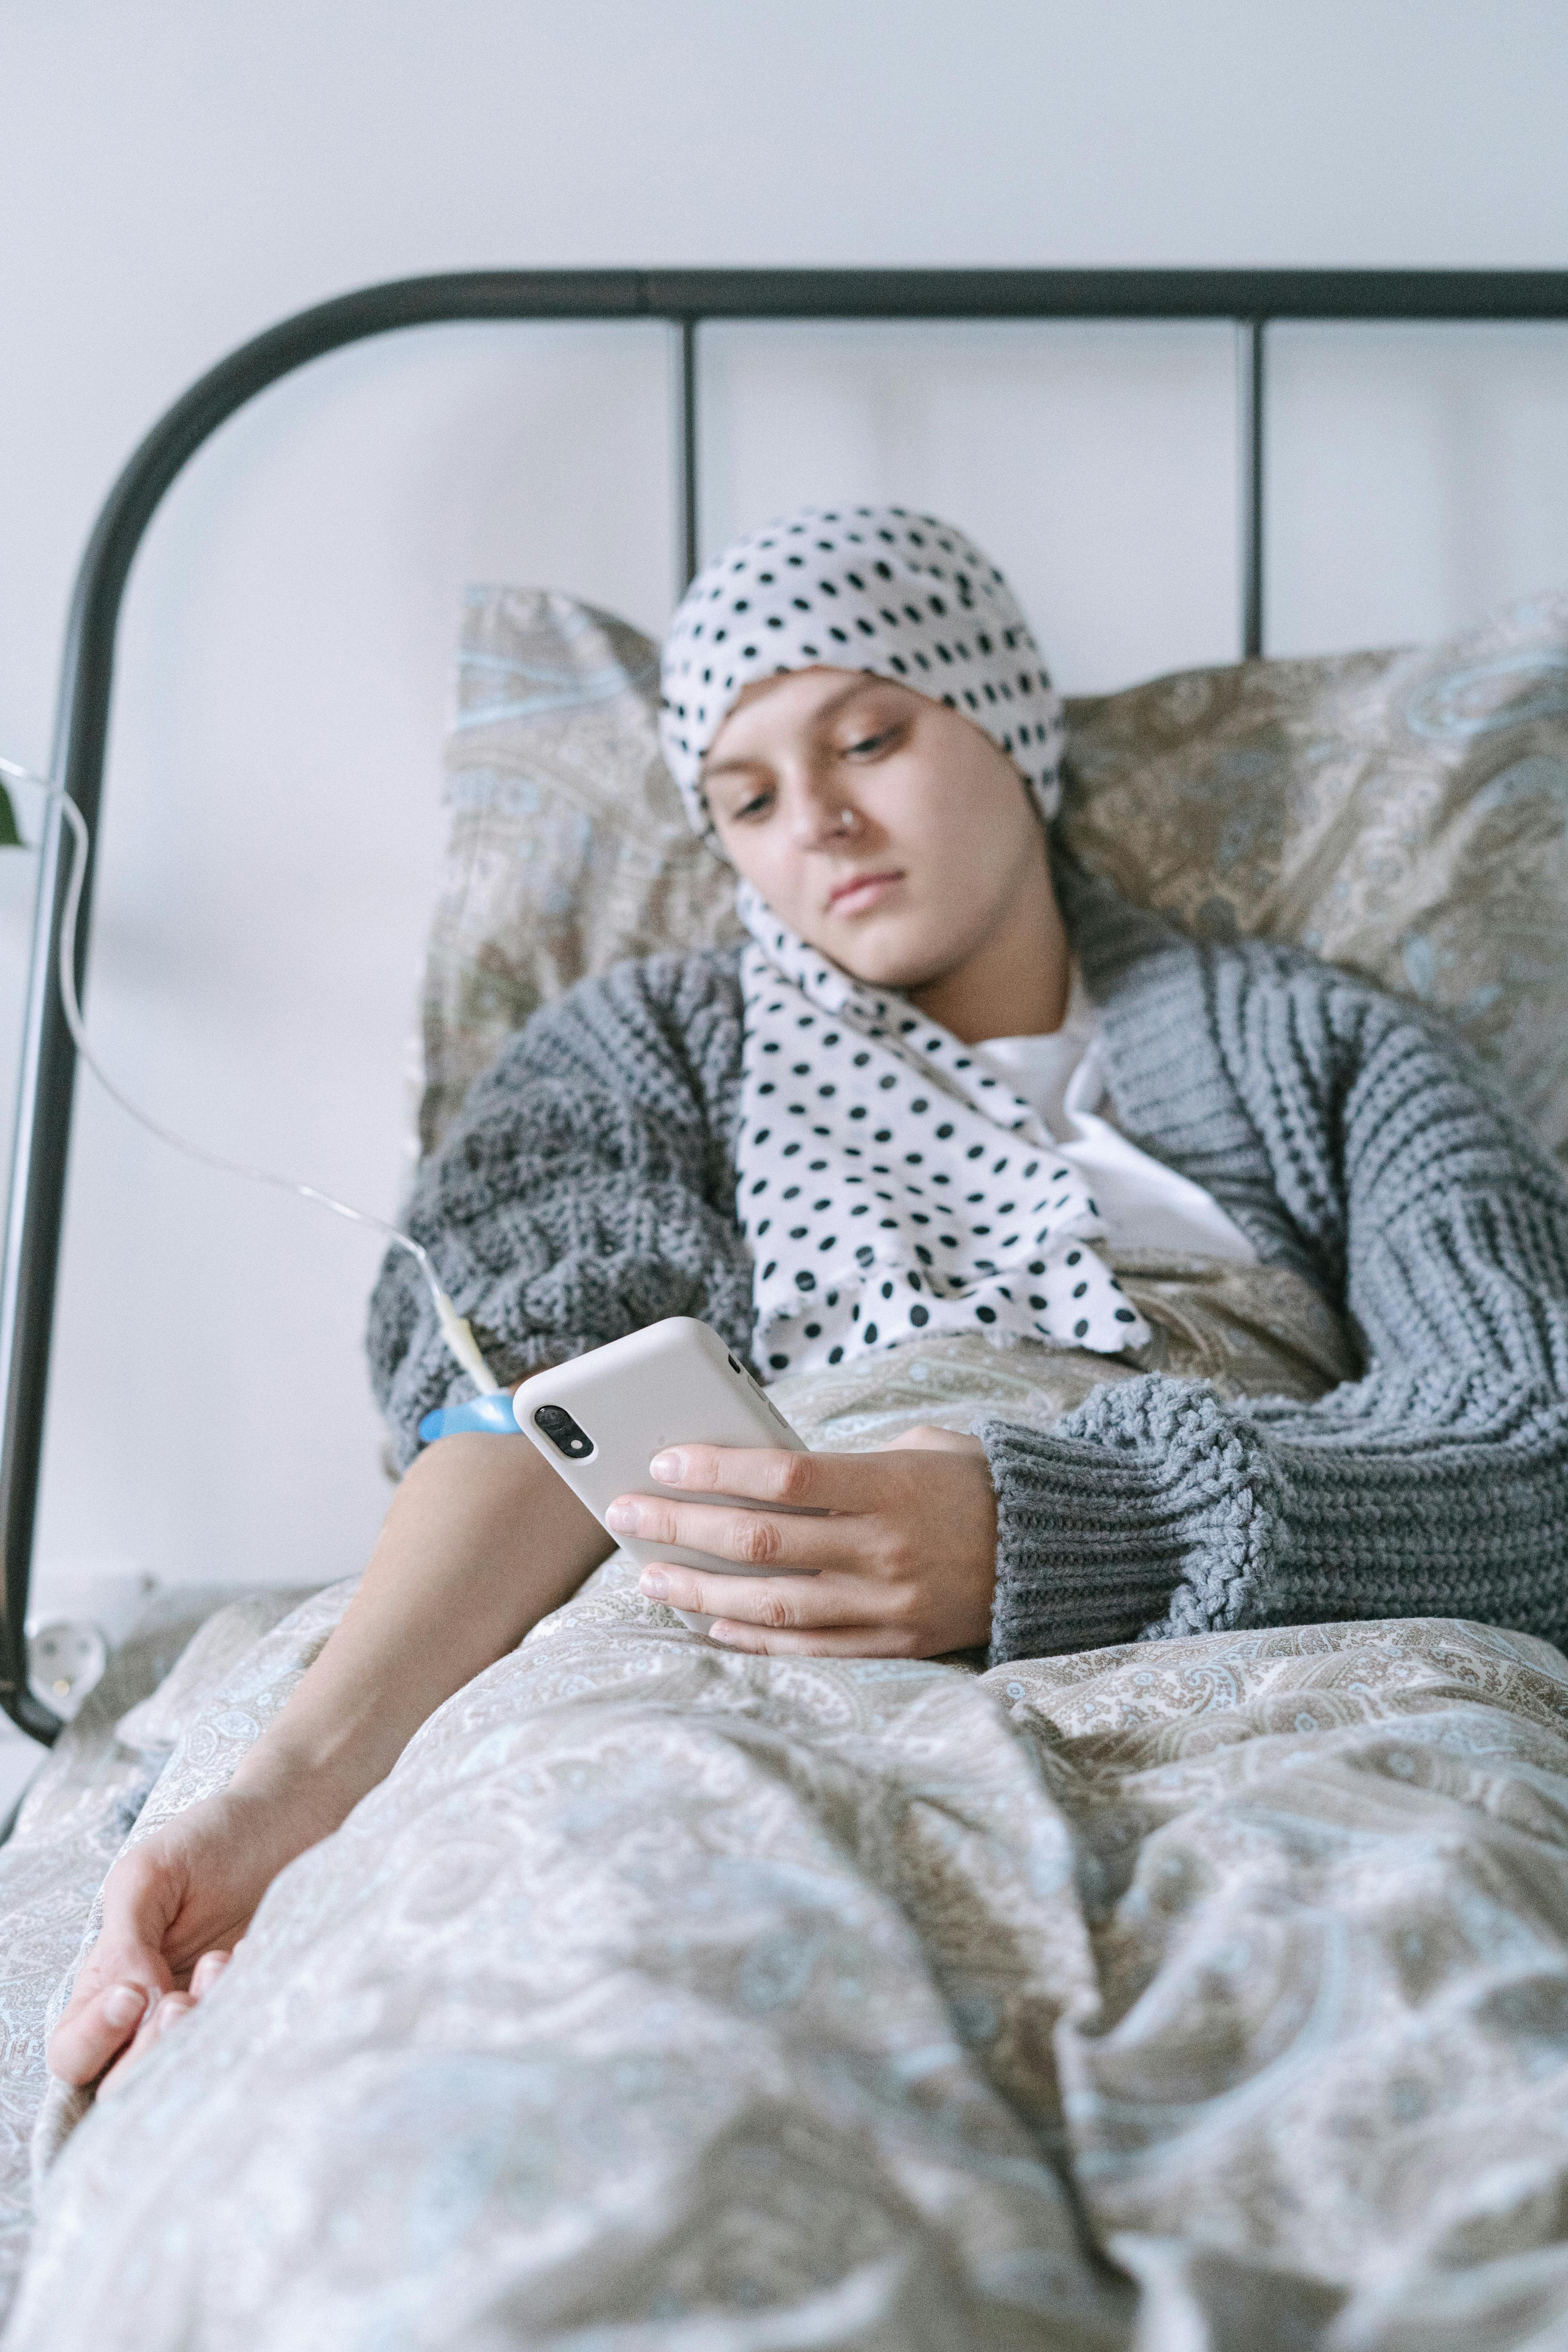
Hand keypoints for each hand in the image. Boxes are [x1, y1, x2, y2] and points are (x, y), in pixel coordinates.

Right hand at [47, 1785, 317, 2089]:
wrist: (291, 1821)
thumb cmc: (212, 1841)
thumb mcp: (148, 1875)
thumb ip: (125, 1942)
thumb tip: (133, 2004)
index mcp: (110, 1982)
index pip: (72, 2051)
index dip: (92, 2041)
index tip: (133, 1997)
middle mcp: (151, 2014)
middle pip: (122, 2084)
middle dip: (150, 2049)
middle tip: (180, 2000)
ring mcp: (205, 2018)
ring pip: (181, 2073)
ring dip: (198, 2033)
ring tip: (221, 1965)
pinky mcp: (255, 2013)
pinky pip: (240, 2044)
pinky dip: (245, 2013)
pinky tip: (253, 1958)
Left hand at [607, 1426, 996, 1656]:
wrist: (1054, 1550)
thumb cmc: (973, 1484)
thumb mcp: (921, 1446)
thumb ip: (847, 1460)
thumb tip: (760, 1467)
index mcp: (890, 1486)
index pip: (783, 1476)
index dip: (715, 1469)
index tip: (661, 1460)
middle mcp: (884, 1549)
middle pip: (760, 1539)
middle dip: (680, 1526)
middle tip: (625, 1513)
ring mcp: (887, 1605)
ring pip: (771, 1602)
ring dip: (699, 1588)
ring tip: (650, 1574)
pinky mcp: (895, 1645)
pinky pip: (808, 1647)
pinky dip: (752, 1638)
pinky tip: (709, 1623)